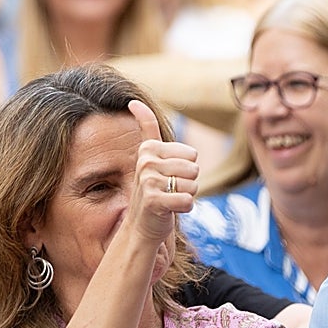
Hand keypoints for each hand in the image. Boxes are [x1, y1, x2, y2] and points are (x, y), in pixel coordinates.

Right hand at [127, 100, 198, 243]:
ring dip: (186, 196)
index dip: (187, 168)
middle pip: (194, 169)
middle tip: (170, 191)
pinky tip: (170, 210)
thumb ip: (146, 129)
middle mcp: (146, 162)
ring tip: (169, 199)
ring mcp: (148, 182)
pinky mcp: (154, 201)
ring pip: (193, 185)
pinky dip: (185, 208)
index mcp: (148, 149)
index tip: (168, 176)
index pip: (192, 154)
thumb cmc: (154, 190)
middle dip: (188, 183)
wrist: (142, 225)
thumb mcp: (151, 157)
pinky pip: (188, 200)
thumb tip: (133, 101)